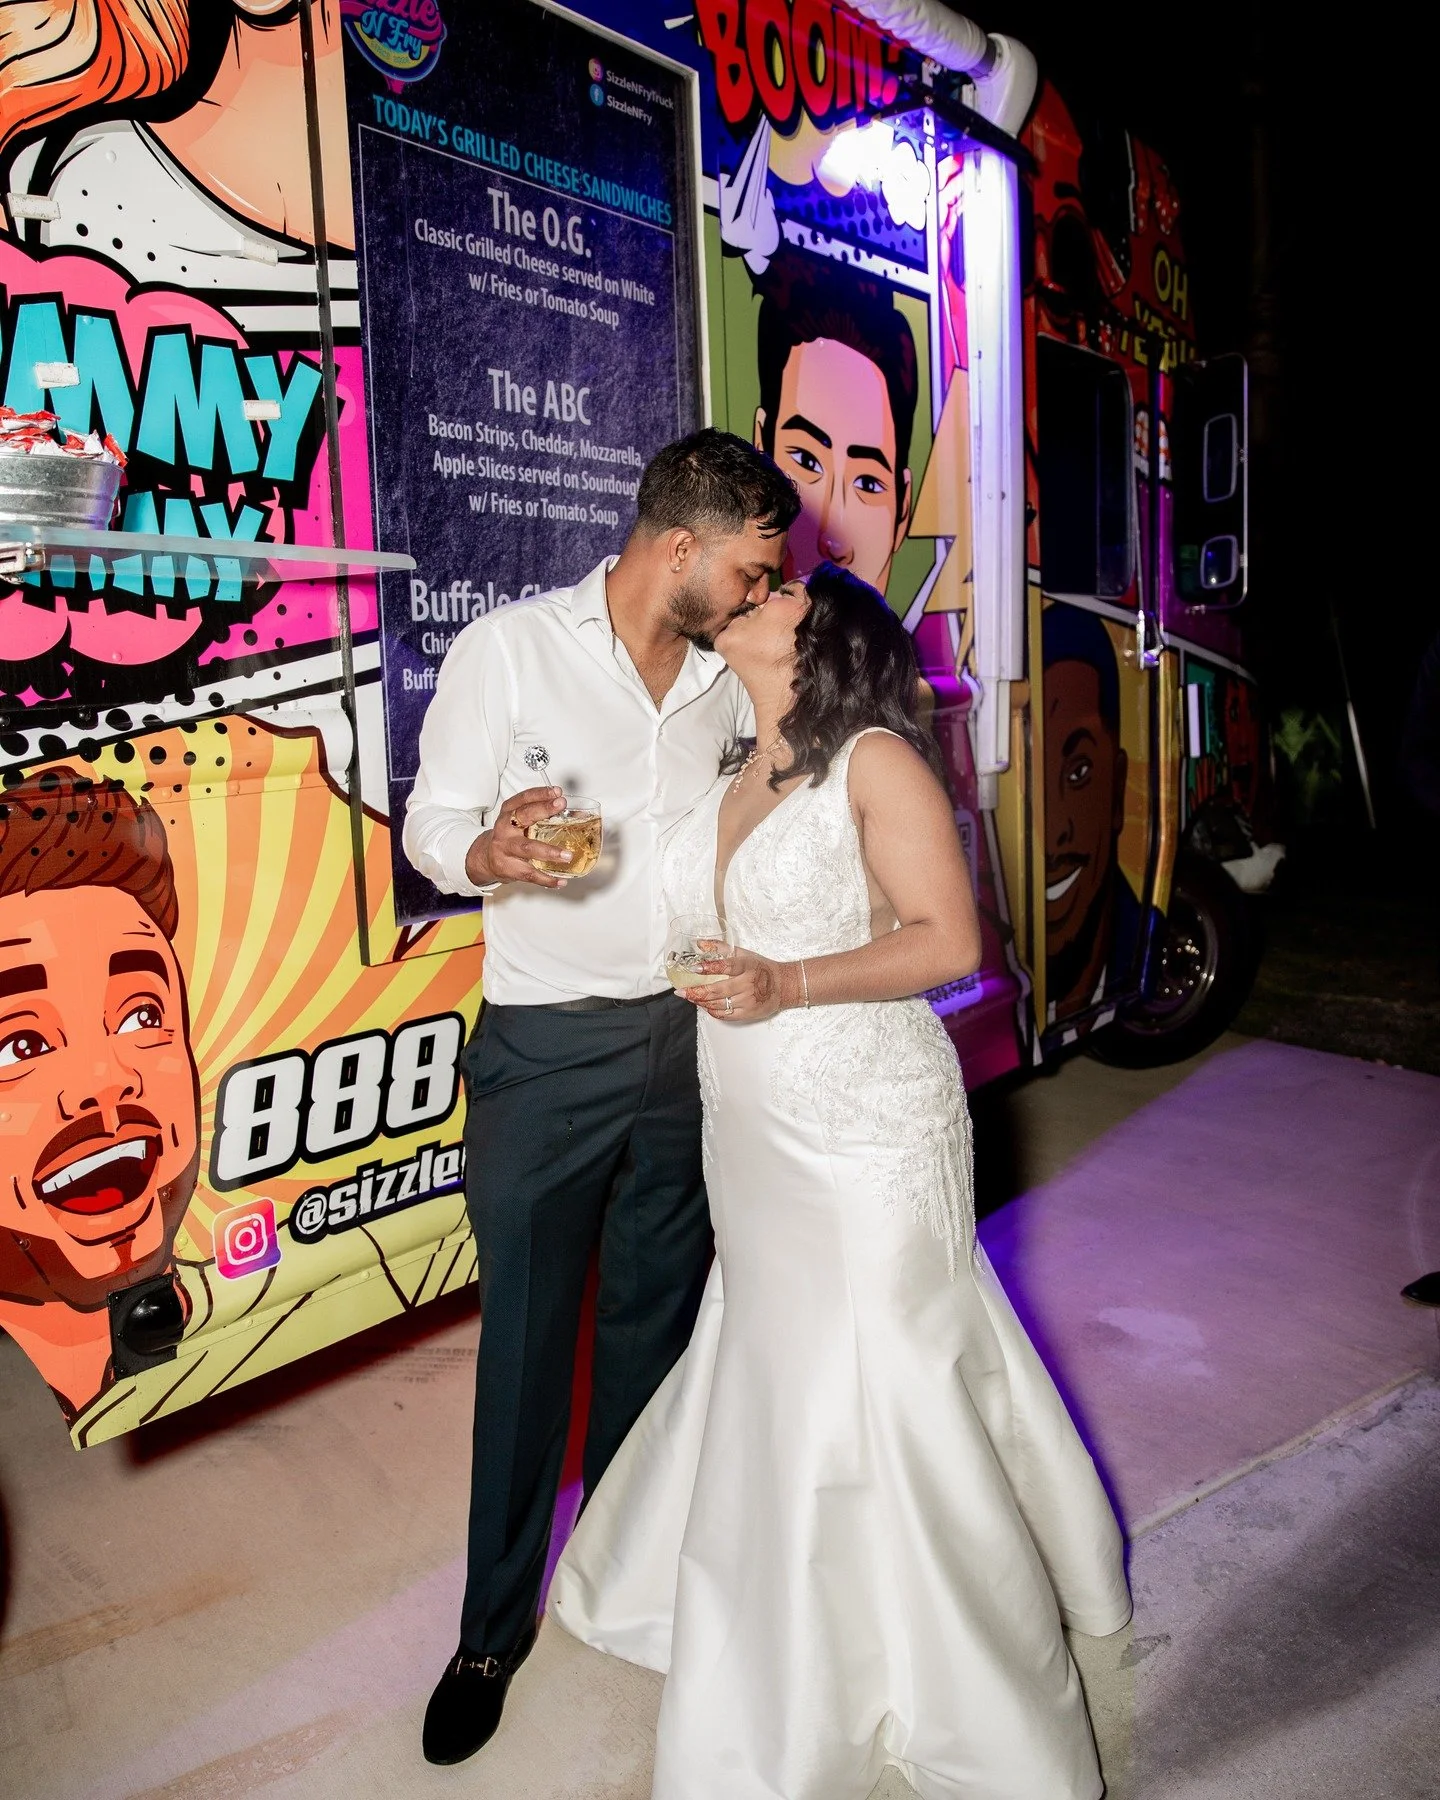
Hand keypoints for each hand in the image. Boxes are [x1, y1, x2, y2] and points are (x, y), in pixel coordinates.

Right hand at [465, 786, 571, 887]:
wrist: (485, 858)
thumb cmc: (509, 837)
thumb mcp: (519, 822)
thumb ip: (542, 816)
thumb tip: (577, 816)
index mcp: (508, 814)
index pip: (522, 799)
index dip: (539, 794)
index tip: (556, 792)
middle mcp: (505, 829)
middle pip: (523, 817)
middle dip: (543, 810)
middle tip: (560, 806)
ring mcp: (505, 849)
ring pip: (527, 848)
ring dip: (549, 851)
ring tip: (567, 855)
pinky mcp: (509, 868)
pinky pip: (530, 874)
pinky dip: (547, 879)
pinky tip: (560, 880)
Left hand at [683, 946, 800, 1022]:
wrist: (783, 986)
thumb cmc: (761, 968)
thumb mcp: (744, 954)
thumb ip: (721, 948)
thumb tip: (700, 943)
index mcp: (747, 966)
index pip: (727, 965)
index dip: (709, 967)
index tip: (694, 968)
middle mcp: (748, 984)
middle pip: (718, 990)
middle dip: (696, 992)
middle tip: (681, 991)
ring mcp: (749, 1000)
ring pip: (719, 1004)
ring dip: (701, 1002)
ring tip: (690, 997)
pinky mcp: (749, 1013)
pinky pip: (725, 1015)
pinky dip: (712, 1011)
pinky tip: (705, 1006)